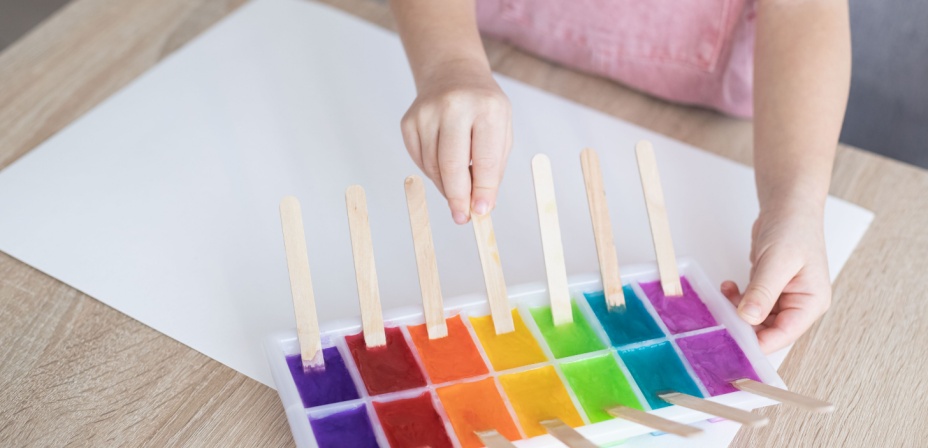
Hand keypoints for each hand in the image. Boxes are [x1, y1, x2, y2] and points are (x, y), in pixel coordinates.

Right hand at [400, 61, 511, 223]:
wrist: (452, 74)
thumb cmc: (482, 107)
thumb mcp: (501, 130)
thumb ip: (493, 168)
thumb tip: (480, 204)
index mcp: (487, 108)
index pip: (485, 159)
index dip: (483, 190)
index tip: (482, 211)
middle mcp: (454, 106)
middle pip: (452, 165)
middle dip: (458, 197)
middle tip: (462, 217)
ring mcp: (427, 112)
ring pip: (433, 166)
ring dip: (446, 186)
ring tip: (457, 189)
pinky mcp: (409, 121)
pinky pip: (420, 160)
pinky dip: (433, 172)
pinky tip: (443, 167)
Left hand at [721, 205, 831, 353]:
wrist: (788, 207)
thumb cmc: (794, 229)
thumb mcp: (778, 261)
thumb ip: (763, 291)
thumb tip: (749, 318)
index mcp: (811, 302)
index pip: (784, 334)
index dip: (759, 342)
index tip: (734, 342)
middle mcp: (799, 304)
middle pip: (768, 330)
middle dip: (744, 326)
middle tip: (722, 317)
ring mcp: (783, 297)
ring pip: (756, 319)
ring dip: (737, 311)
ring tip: (726, 293)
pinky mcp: (768, 290)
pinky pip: (749, 304)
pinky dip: (737, 298)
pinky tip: (728, 286)